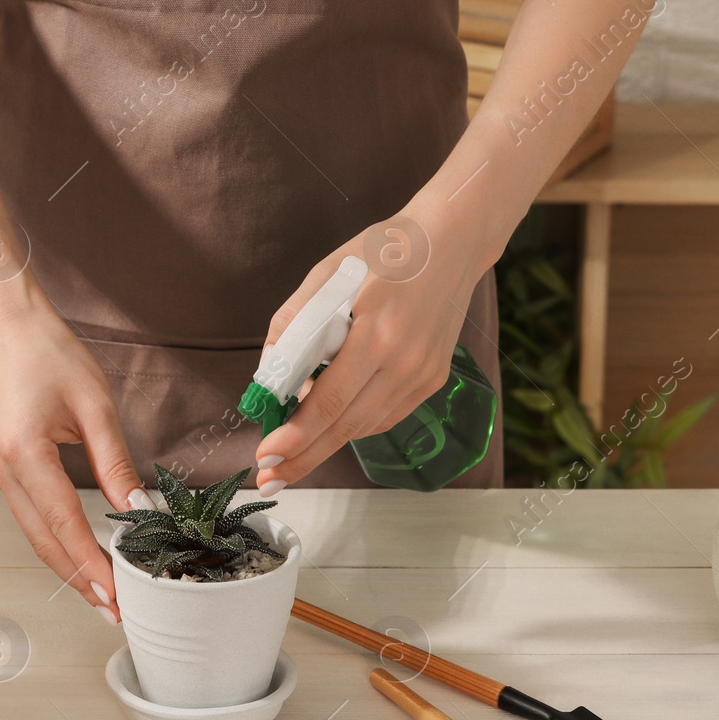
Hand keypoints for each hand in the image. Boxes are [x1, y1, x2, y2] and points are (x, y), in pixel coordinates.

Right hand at [0, 309, 143, 621]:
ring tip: (102, 594)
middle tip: (115, 609)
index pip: (64, 523)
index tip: (117, 592)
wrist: (9, 328)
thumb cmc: (51, 354)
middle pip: (44, 542)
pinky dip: (56, 542)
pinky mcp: (5, 468)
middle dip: (80, 580)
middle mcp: (4, 469)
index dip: (91, 563)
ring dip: (67, 567)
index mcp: (24, 453)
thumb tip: (137, 506)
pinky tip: (80, 556)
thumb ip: (114, 460)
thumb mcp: (95, 404)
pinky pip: (32, 517)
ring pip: (35, 535)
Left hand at [254, 209, 485, 490]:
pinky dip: (354, 425)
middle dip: (303, 456)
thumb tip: (269, 373)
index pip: (328, 402)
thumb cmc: (386, 250)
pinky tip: (331, 430)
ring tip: (291, 459)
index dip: (295, 436)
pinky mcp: (432, 379)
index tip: (265, 456)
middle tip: (269, 478)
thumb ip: (294, 323)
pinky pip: (385, 415)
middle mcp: (405, 363)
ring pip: (365, 426)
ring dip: (327, 445)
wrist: (453, 241)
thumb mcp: (328, 273)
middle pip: (345, 426)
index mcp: (377, 335)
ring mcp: (424, 375)